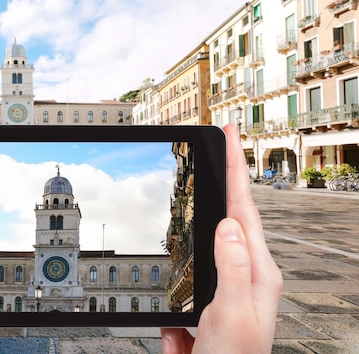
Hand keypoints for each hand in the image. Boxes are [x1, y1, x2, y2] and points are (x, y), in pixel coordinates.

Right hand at [161, 124, 282, 353]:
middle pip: (233, 212)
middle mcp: (245, 272)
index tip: (229, 135)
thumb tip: (229, 224)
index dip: (235, 169)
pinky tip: (196, 220)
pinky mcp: (205, 294)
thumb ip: (233, 268)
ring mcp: (225, 282)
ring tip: (210, 175)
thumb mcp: (234, 314)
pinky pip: (195, 259)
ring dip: (211, 201)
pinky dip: (192, 237)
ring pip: (213, 232)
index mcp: (257, 272)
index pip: (244, 209)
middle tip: (219, 144)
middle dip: (226, 175)